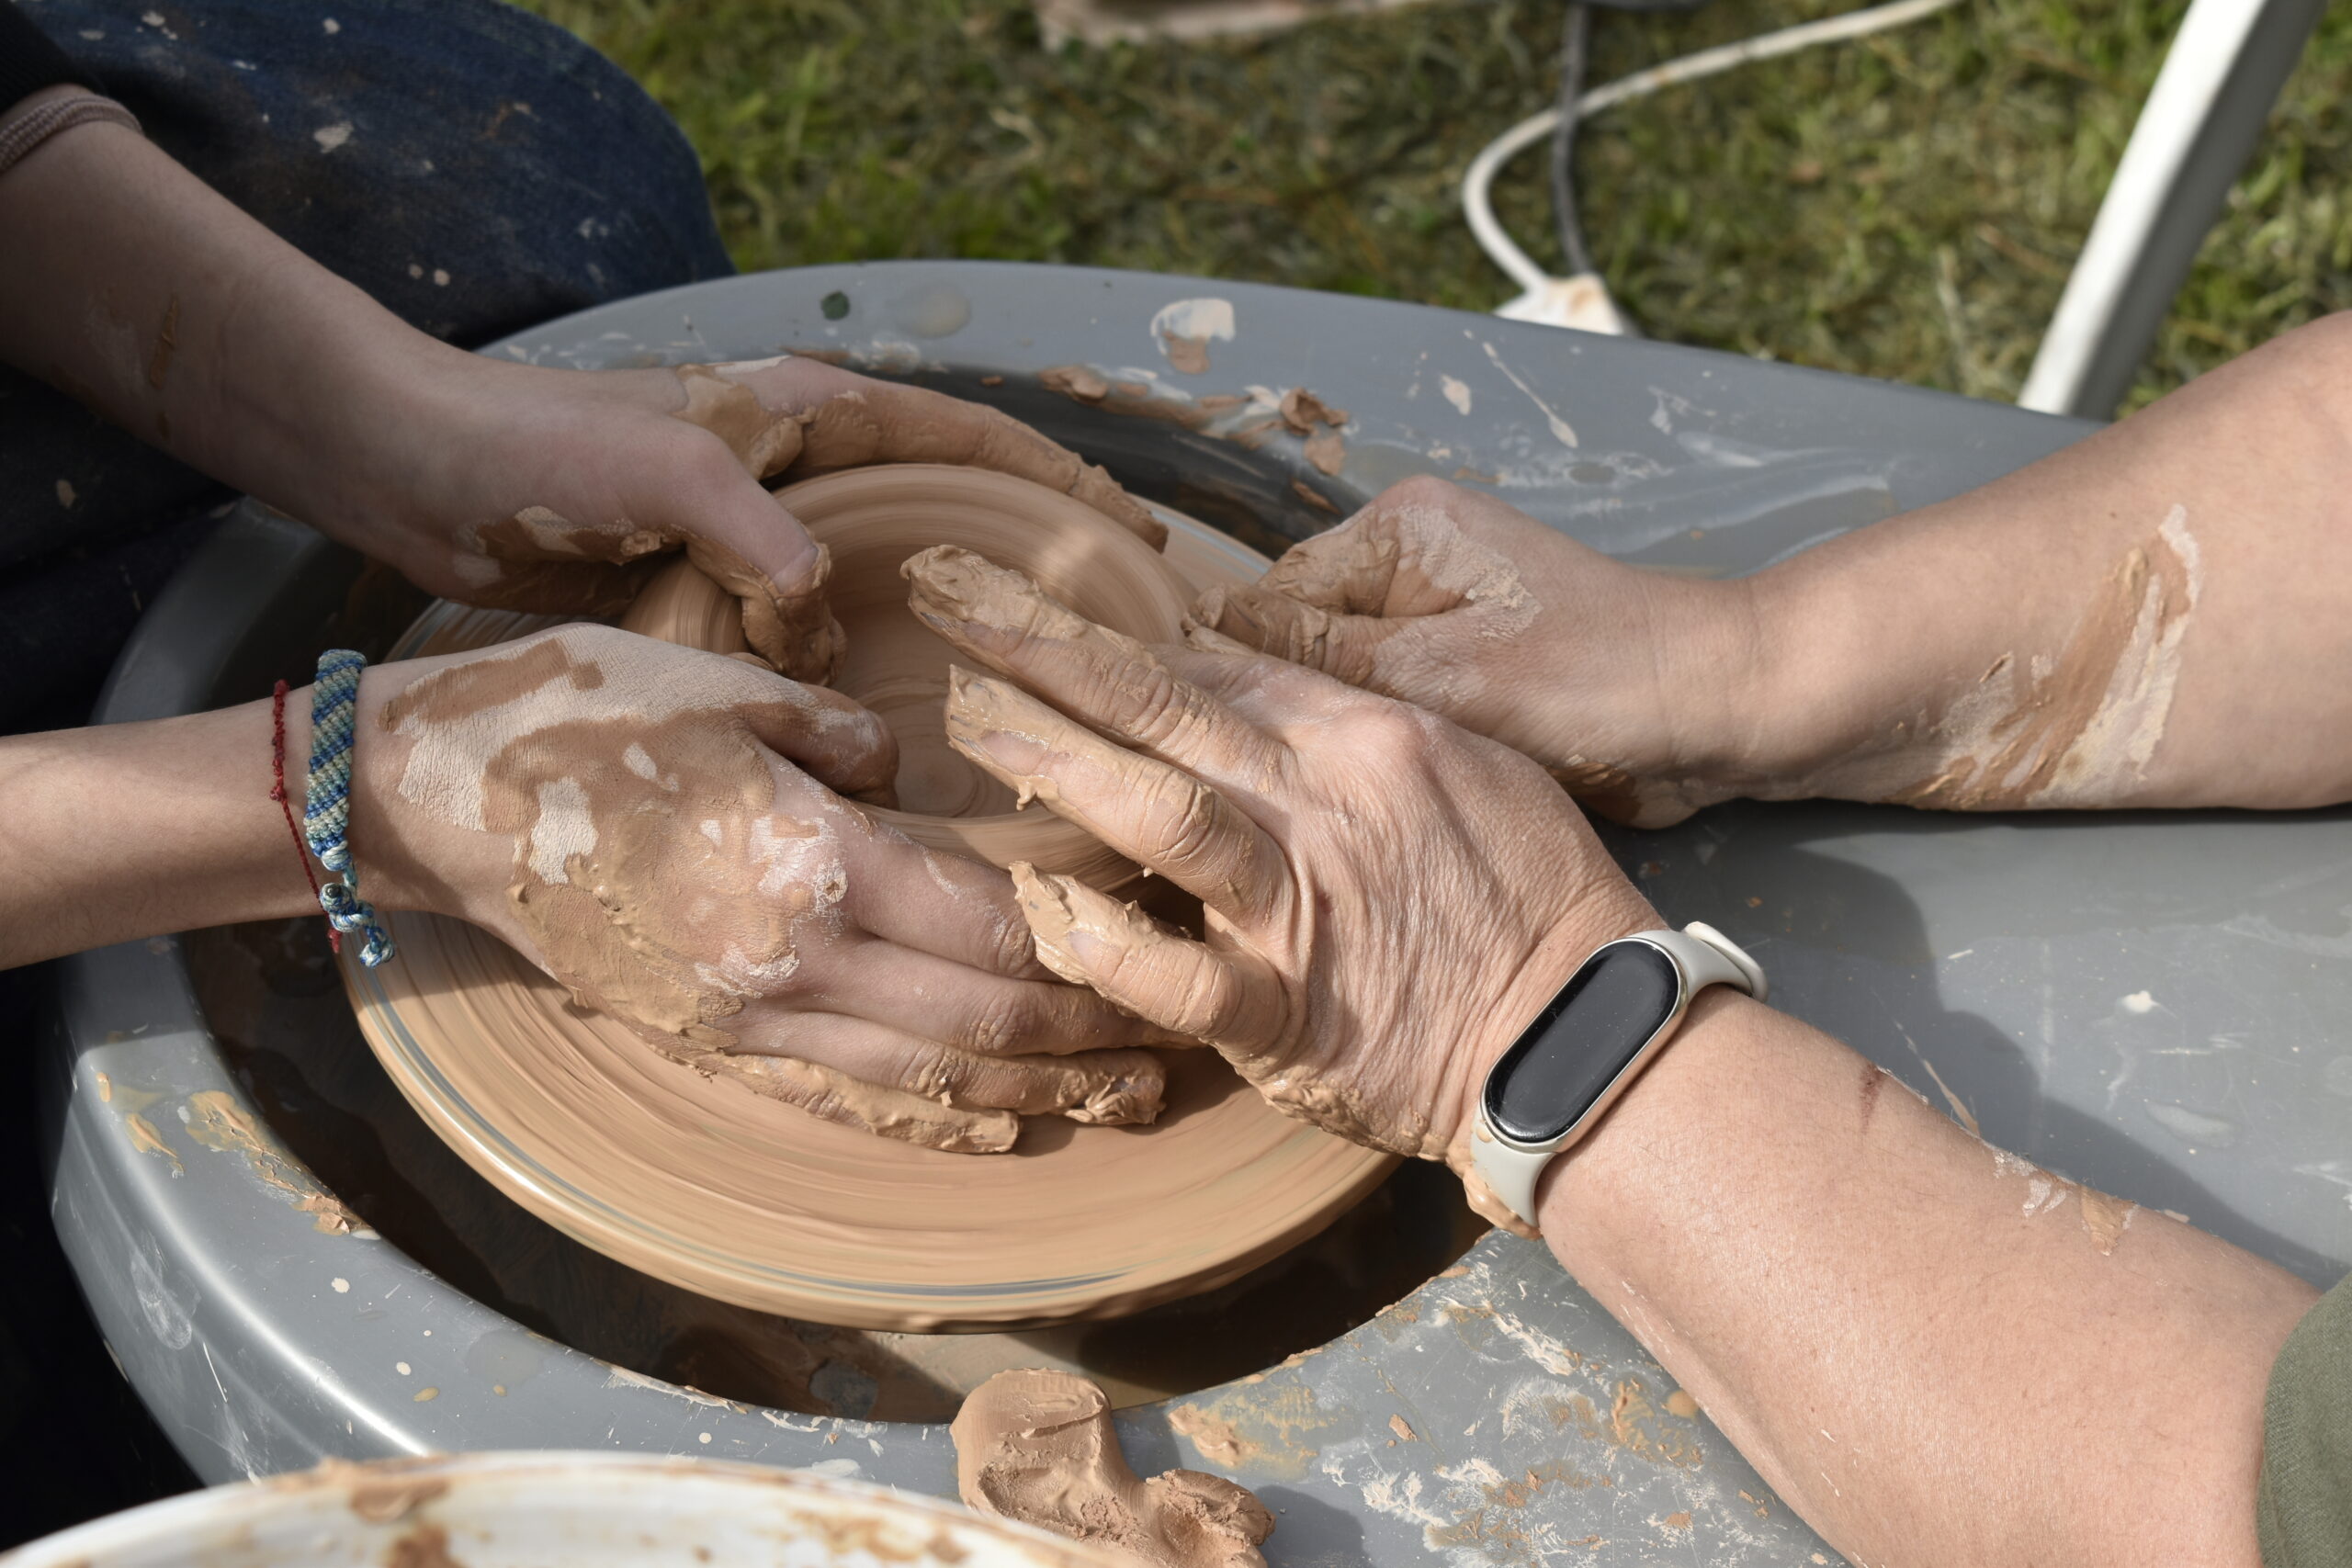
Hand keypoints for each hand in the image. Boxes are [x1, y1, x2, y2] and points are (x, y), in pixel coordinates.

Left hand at [334, 352, 1162, 682]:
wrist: (414, 471)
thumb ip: (768, 541)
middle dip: (1026, 579)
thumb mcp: (672, 470)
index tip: (1143, 546)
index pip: (973, 444)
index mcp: (816, 418)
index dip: (1063, 490)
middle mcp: (804, 478)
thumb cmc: (541, 448)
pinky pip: (805, 648)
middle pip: (948, 525)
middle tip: (1108, 654)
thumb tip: (823, 624)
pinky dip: (849, 688)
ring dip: (942, 648)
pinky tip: (891, 744)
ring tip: (1021, 716)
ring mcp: (760, 546)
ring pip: (881, 600)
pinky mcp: (712, 601)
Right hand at [350, 624, 1174, 1151]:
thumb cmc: (579, 717)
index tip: (1161, 931)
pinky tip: (998, 1128)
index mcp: (812, 864)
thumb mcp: (728, 687)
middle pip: (978, 1021)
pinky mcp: (710, 1043)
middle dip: (1088, 1034)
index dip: (1086, 940)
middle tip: (1181, 1034)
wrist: (437, 804)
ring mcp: (748, 1020)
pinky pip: (841, 1099)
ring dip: (1034, 1093)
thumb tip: (910, 778)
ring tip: (1124, 1100)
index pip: (990, 924)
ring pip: (923, 1079)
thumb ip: (841, 737)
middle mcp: (791, 964)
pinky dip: (930, 1121)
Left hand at [902, 549, 1657, 1221]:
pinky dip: (1100, 941)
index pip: (1209, 663)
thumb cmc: (1536, 899)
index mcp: (1366, 734)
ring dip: (1052, 756)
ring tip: (963, 713)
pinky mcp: (1286, 1015)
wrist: (1584, 1034)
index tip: (1024, 597)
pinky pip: (1173, 975)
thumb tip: (1262, 689)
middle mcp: (1324, 802)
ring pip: (1157, 808)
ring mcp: (1301, 907)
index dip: (1107, 628)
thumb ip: (1356, 728)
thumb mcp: (1469, 768)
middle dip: (1042, 642)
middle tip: (945, 594)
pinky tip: (1035, 906)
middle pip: (1161, 702)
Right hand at [1187, 476, 1771, 827]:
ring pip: (1341, 686)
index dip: (1238, 675)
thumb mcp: (1438, 675)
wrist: (1718, 710)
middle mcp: (1409, 561)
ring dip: (1340, 738)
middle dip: (1291, 710)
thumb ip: (1317, 656)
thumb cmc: (1595, 681)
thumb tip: (1198, 636)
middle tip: (1277, 783)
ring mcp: (1438, 615)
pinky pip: (1390, 708)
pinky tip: (1378, 795)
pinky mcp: (1466, 669)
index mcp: (1398, 528)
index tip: (1217, 748)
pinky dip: (1383, 750)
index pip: (1266, 600)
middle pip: (1297, 642)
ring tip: (1330, 792)